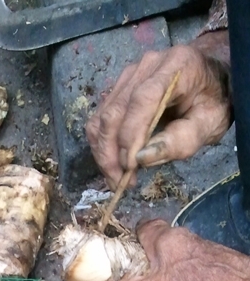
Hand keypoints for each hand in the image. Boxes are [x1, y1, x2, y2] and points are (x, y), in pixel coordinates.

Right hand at [86, 35, 231, 189]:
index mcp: (176, 66)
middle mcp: (147, 66)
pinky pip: (99, 119)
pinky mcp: (118, 88)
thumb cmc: (213, 101)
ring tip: (116, 178)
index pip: (142, 100)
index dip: (131, 135)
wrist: (210, 78)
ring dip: (103, 153)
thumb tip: (141, 158)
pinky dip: (101, 145)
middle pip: (114, 112)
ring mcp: (128, 75)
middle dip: (111, 152)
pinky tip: (114, 163)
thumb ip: (181, 140)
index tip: (130, 167)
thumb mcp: (210, 123)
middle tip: (119, 182)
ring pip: (101, 118)